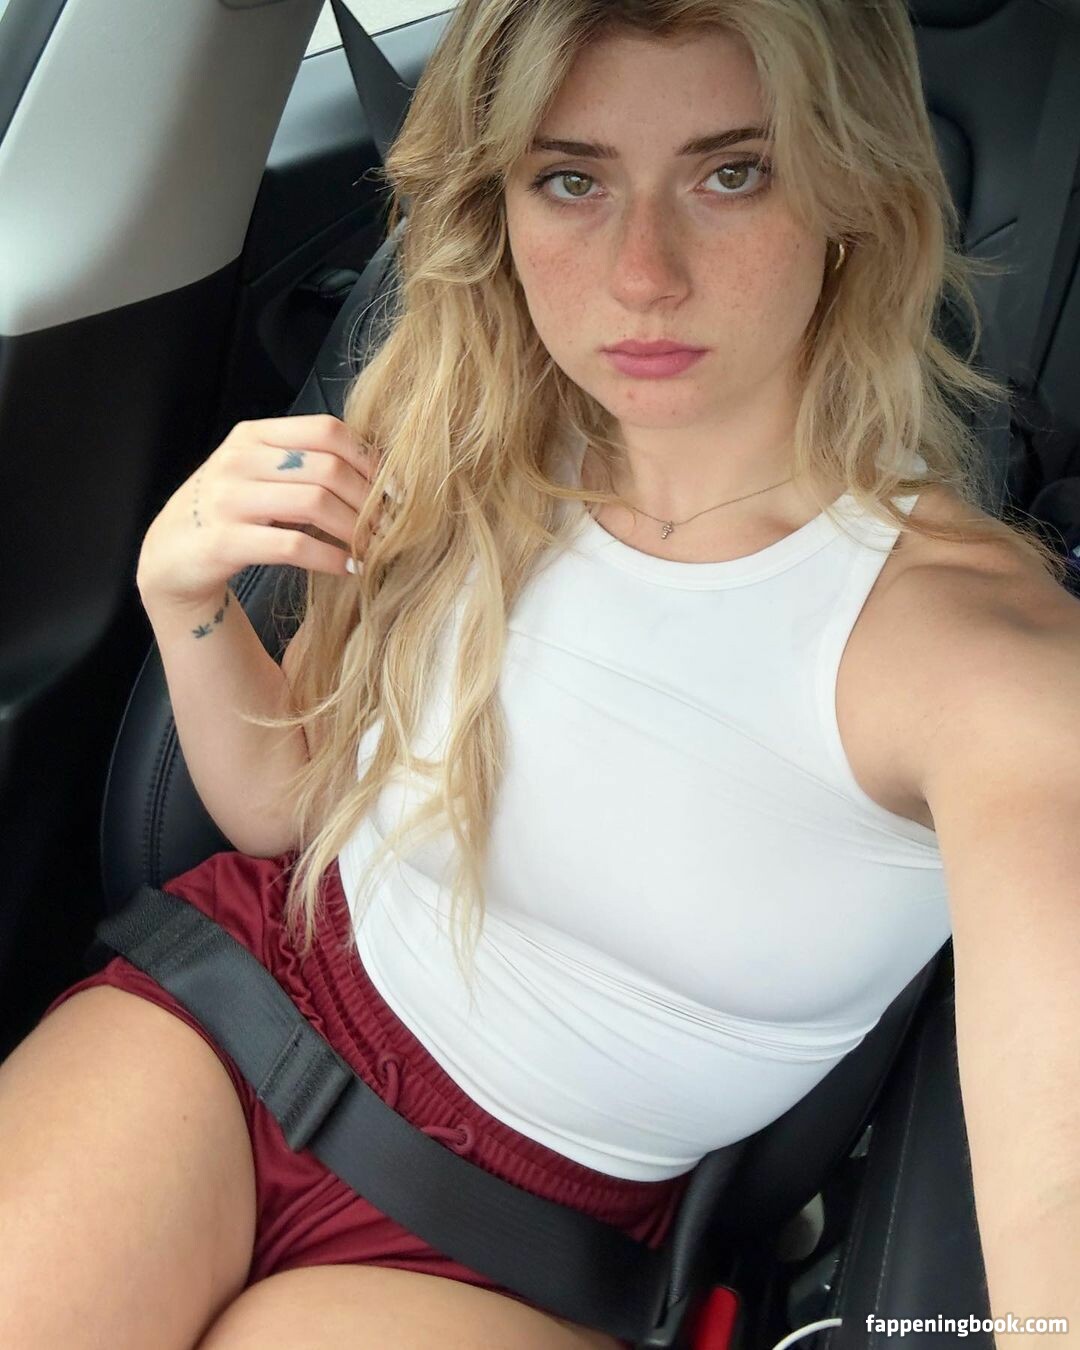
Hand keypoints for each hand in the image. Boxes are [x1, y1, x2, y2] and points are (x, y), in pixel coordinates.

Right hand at [135, 414, 388, 609]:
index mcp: (253, 436)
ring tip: (374, 548)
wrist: (172, 557)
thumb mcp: (260, 476)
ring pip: (314, 503)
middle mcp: (238, 460)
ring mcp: (226, 500)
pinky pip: (292, 546)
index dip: (368, 459)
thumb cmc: (230, 514)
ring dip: (354, 529)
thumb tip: (379, 473)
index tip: (394, 489)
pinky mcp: (223, 541)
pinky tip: (349, 569)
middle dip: (369, 500)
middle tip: (390, 526)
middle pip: (327, 468)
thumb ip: (303, 465)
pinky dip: (330, 558)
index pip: (326, 430)